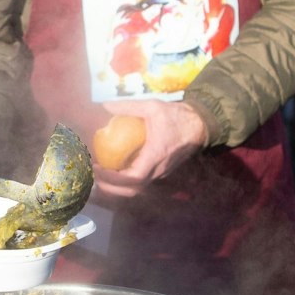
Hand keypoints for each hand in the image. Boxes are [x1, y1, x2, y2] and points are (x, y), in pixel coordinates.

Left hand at [92, 99, 207, 199]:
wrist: (200, 125)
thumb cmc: (177, 116)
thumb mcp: (152, 106)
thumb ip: (128, 106)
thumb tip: (105, 105)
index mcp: (155, 155)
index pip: (133, 178)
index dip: (112, 178)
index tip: (97, 169)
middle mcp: (158, 169)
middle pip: (132, 190)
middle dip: (111, 188)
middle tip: (93, 177)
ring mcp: (161, 172)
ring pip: (137, 188)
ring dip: (118, 187)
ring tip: (101, 175)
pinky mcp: (162, 171)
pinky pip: (142, 182)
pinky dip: (126, 181)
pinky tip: (115, 170)